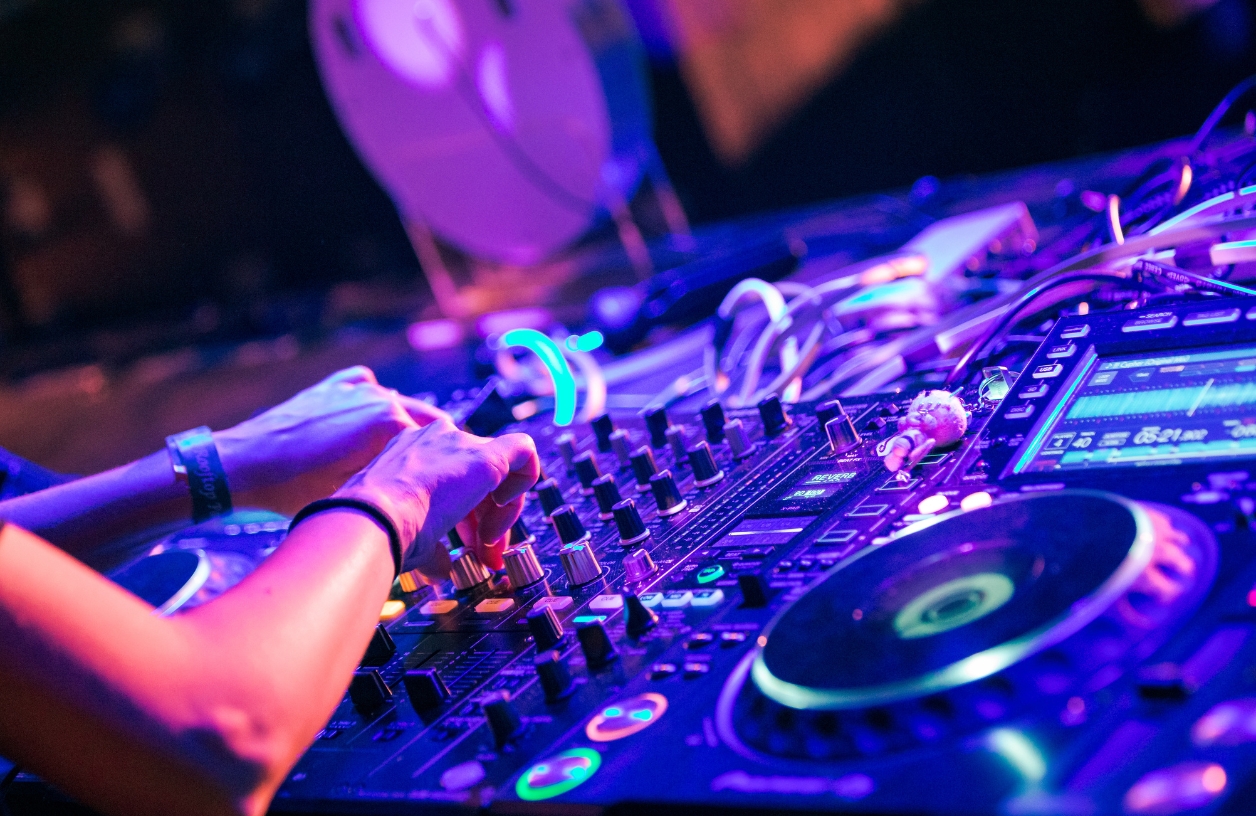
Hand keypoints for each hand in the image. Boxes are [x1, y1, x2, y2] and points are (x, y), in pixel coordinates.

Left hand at [214, 366, 448, 513]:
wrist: (241, 466)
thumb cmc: (294, 489)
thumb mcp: (352, 495)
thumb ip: (394, 484)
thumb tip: (418, 496)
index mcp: (389, 423)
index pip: (436, 442)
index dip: (443, 463)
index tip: (450, 478)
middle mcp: (378, 397)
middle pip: (422, 419)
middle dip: (431, 442)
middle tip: (433, 468)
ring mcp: (353, 389)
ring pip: (395, 404)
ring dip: (403, 424)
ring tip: (401, 452)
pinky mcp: (332, 388)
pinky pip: (366, 387)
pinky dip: (374, 402)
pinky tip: (369, 421)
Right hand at [334, 419, 538, 579]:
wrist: (371, 520)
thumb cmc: (377, 531)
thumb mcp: (407, 537)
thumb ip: (432, 548)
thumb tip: (443, 569)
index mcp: (410, 456)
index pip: (453, 482)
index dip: (468, 518)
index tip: (468, 547)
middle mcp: (434, 442)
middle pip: (479, 478)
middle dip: (488, 521)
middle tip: (485, 555)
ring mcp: (458, 443)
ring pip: (501, 470)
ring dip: (501, 515)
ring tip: (488, 549)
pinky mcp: (485, 455)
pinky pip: (524, 451)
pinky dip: (525, 482)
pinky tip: (504, 514)